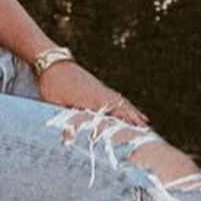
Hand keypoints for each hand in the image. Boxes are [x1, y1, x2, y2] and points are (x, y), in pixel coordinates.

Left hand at [36, 60, 150, 129]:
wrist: (52, 61)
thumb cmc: (52, 83)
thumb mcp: (55, 103)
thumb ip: (64, 120)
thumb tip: (67, 139)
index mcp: (91, 100)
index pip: (112, 115)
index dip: (124, 127)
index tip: (134, 137)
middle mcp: (100, 95)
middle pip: (122, 110)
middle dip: (135, 123)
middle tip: (148, 136)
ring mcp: (101, 90)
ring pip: (122, 104)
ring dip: (134, 115)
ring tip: (146, 126)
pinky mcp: (99, 88)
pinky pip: (118, 98)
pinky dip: (127, 106)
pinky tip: (133, 110)